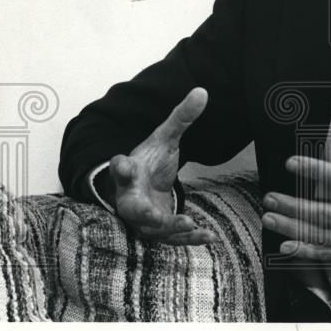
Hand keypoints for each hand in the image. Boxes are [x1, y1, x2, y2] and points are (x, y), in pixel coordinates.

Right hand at [106, 87, 215, 245]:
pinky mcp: (157, 230)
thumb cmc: (150, 162)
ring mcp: (143, 218)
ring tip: (190, 224)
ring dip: (171, 228)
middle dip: (141, 212)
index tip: (121, 161)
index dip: (120, 166)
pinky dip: (189, 239)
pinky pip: (171, 238)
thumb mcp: (165, 138)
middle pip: (130, 208)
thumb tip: (203, 91)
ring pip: (153, 229)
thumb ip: (181, 117)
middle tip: (152, 214)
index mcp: (129, 172)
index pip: (120, 168)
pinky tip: (210, 237)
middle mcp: (130, 198)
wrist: (142, 186)